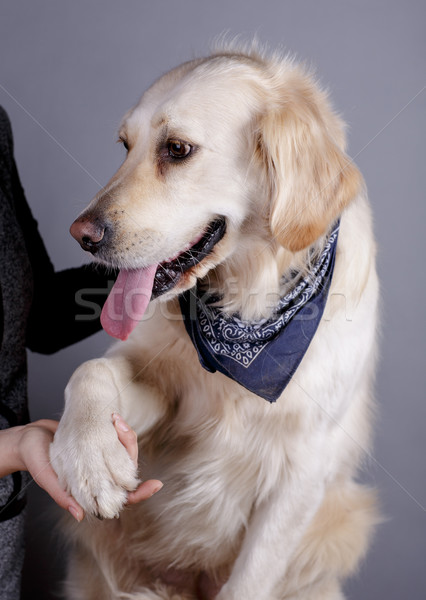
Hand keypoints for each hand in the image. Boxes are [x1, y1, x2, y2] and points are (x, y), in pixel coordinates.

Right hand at [0, 416, 161, 521]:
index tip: (156, 485)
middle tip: (120, 425)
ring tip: (114, 419)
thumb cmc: (35, 459)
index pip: (121, 497)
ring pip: (126, 454)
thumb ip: (63, 497)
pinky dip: (120, 430)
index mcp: (90, 490)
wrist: (29, 437)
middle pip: (129, 471)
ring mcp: (101, 461)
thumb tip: (80, 515)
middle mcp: (100, 477)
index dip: (139, 493)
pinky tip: (114, 418)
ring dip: (126, 437)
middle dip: (130, 448)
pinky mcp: (100, 445)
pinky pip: (118, 440)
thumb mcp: (47, 477)